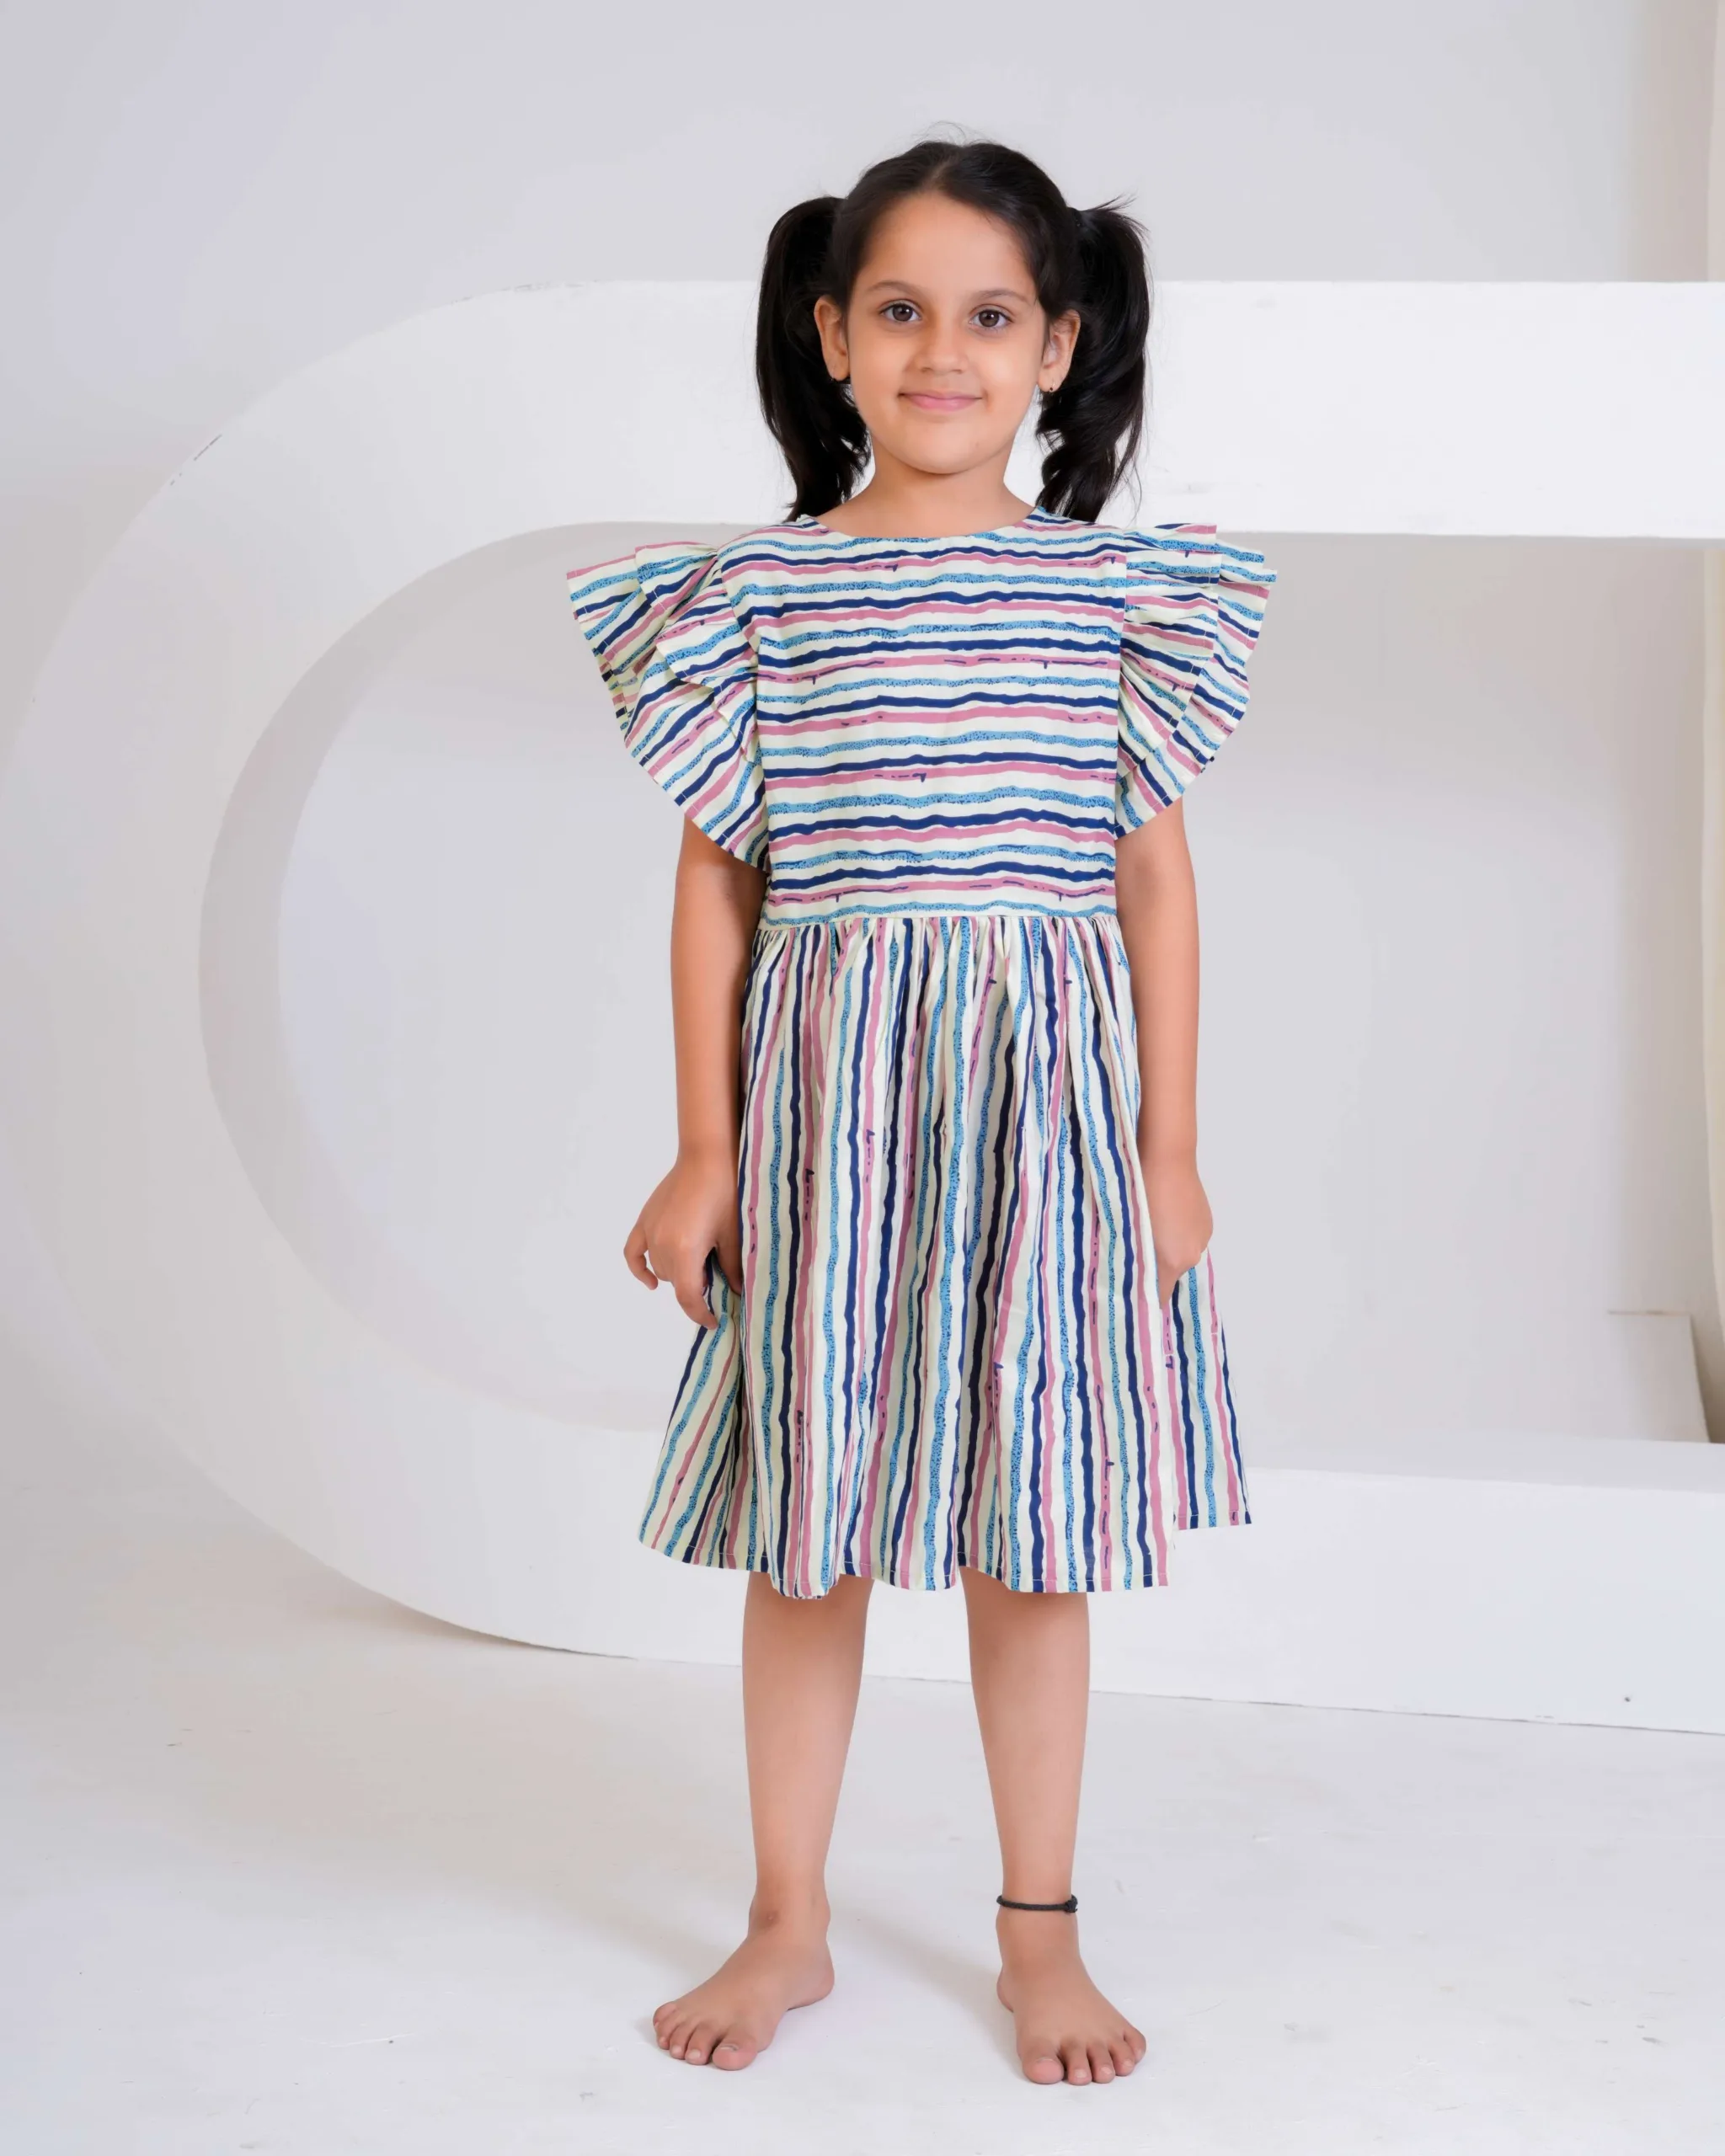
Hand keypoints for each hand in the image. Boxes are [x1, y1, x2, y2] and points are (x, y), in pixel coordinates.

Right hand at [623, 1147, 741, 1329]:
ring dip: (677, 1274)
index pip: (689, 1297)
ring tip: (700, 1263)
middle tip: (717, 1280)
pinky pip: (633, 1253)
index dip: (701, 1314)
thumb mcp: (733, 1234)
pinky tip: (650, 1281)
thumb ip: (732, 1267)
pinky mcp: (645, 1220)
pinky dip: (639, 1269)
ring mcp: (650, 1232)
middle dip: (695, 1289)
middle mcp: (662, 1245)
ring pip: (660, 1269)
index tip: (713, 1321)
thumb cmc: (725, 1191)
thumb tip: (737, 1291)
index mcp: (686, 1251)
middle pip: (675, 1283)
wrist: (706, 1156)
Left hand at [1142, 1152, 1213, 1309]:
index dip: (1144, 1297)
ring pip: (1179, 1254)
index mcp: (1173, 1262)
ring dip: (1165, 1248)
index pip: (1159, 1297)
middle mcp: (1192, 1255)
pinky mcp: (1207, 1222)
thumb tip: (1132, 1280)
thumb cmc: (1140, 1192)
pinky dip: (1177, 1234)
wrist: (1167, 1158)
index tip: (1130, 1295)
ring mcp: (1203, 1237)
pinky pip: (1189, 1238)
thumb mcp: (1130, 1230)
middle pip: (1169, 1275)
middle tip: (1133, 1249)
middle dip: (1152, 1267)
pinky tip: (1164, 1214)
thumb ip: (1135, 1261)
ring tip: (1149, 1226)